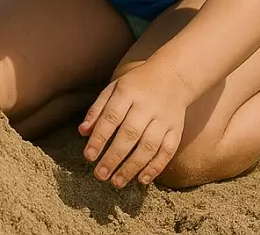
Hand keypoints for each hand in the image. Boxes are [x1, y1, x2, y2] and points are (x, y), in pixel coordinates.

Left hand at [78, 61, 189, 187]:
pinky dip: (155, 167)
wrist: (173, 77)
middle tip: (100, 175)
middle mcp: (146, 106)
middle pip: (129, 135)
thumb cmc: (136, 85)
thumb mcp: (114, 88)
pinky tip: (141, 179)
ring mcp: (163, 119)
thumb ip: (98, 110)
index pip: (111, 117)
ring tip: (116, 182)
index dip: (99, 138)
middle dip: (113, 158)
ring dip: (132, 167)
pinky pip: (167, 152)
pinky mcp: (177, 130)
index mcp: (127, 92)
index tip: (88, 156)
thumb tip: (82, 132)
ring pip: (148, 146)